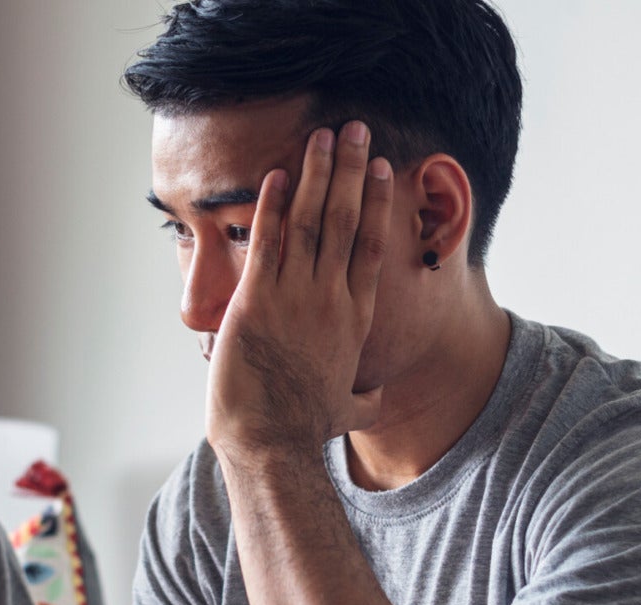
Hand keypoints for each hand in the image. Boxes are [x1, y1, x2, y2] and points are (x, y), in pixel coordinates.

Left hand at [206, 120, 394, 461]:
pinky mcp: (256, 301)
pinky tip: (277, 174)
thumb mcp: (348, 411)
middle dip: (352, 170)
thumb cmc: (306, 430)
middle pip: (345, 220)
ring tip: (323, 135)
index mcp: (354, 319)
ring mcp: (294, 297)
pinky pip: (267, 241)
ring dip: (316, 174)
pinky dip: (272, 205)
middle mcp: (330, 299)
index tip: (384, 169)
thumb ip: (366, 398)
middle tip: (357, 129)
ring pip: (310, 221)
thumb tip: (376, 401)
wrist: (271, 440)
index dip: (377, 203)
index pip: (370, 246)